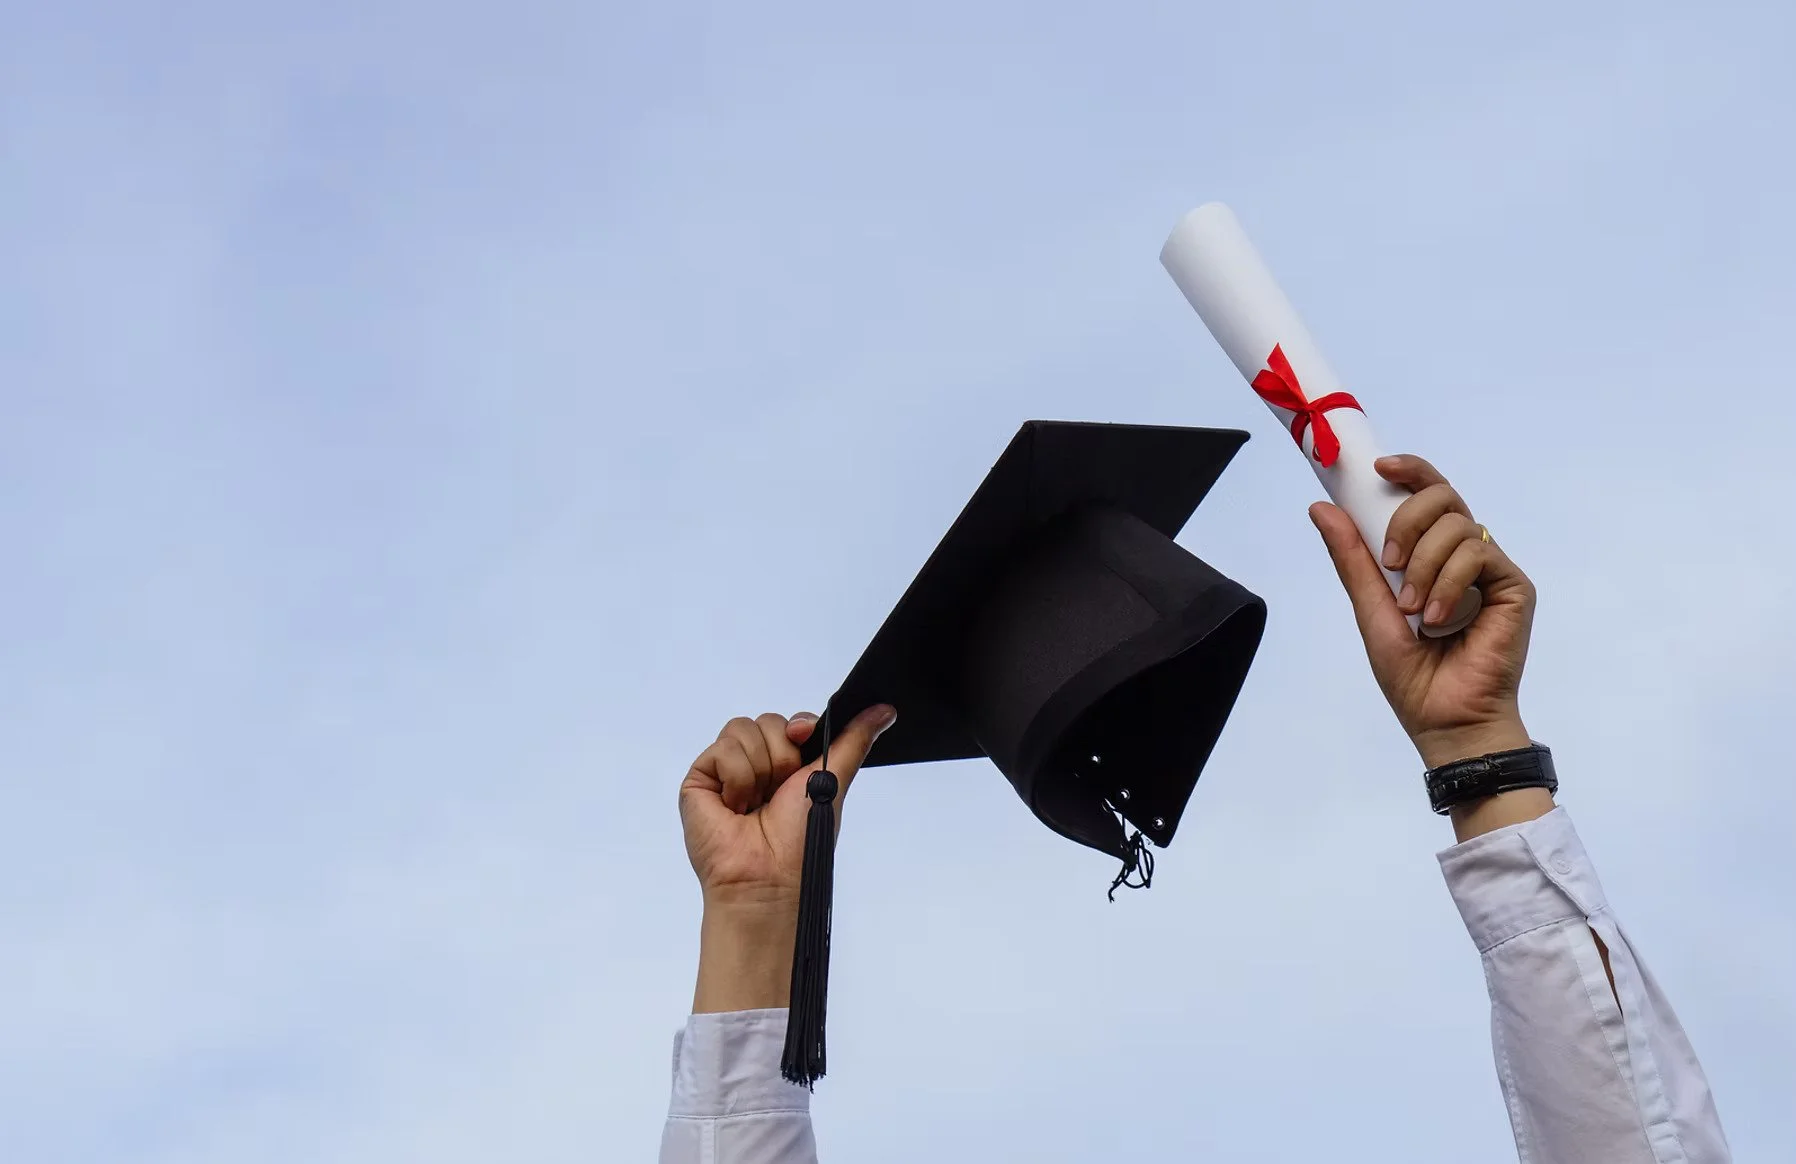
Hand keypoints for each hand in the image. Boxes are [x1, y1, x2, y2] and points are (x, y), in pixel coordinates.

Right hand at [679, 705, 895, 1011]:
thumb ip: (854, 740)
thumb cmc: (800, 842)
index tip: (804, 737)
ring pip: (742, 730)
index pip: (791, 722)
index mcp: (788, 767)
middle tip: (778, 792)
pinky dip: (736, 778)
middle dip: (781, 755)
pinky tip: (736, 806)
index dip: (799, 725)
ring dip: (759, 770)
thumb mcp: (833, 781)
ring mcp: (725, 772)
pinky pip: (721, 749)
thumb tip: (885, 710)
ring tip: (755, 804)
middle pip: (767, 722)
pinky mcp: (700, 779)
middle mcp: (757, 766)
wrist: (768, 878)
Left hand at [1309, 454, 1534, 771]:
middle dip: (1408, 519)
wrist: (1446, 720)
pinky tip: (1439, 619)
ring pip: (1458, 524)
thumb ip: (1352, 559)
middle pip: (1444, 496)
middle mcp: (1463, 556)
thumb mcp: (1370, 609)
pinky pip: (1479, 553)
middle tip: (1391, 565)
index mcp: (1431, 556)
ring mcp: (1491, 570)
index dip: (1409, 472)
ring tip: (1415, 612)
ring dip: (1425, 566)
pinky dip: (1450, 582)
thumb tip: (1322, 509)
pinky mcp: (1515, 587)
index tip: (1379, 468)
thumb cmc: (1413, 675)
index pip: (1427, 496)